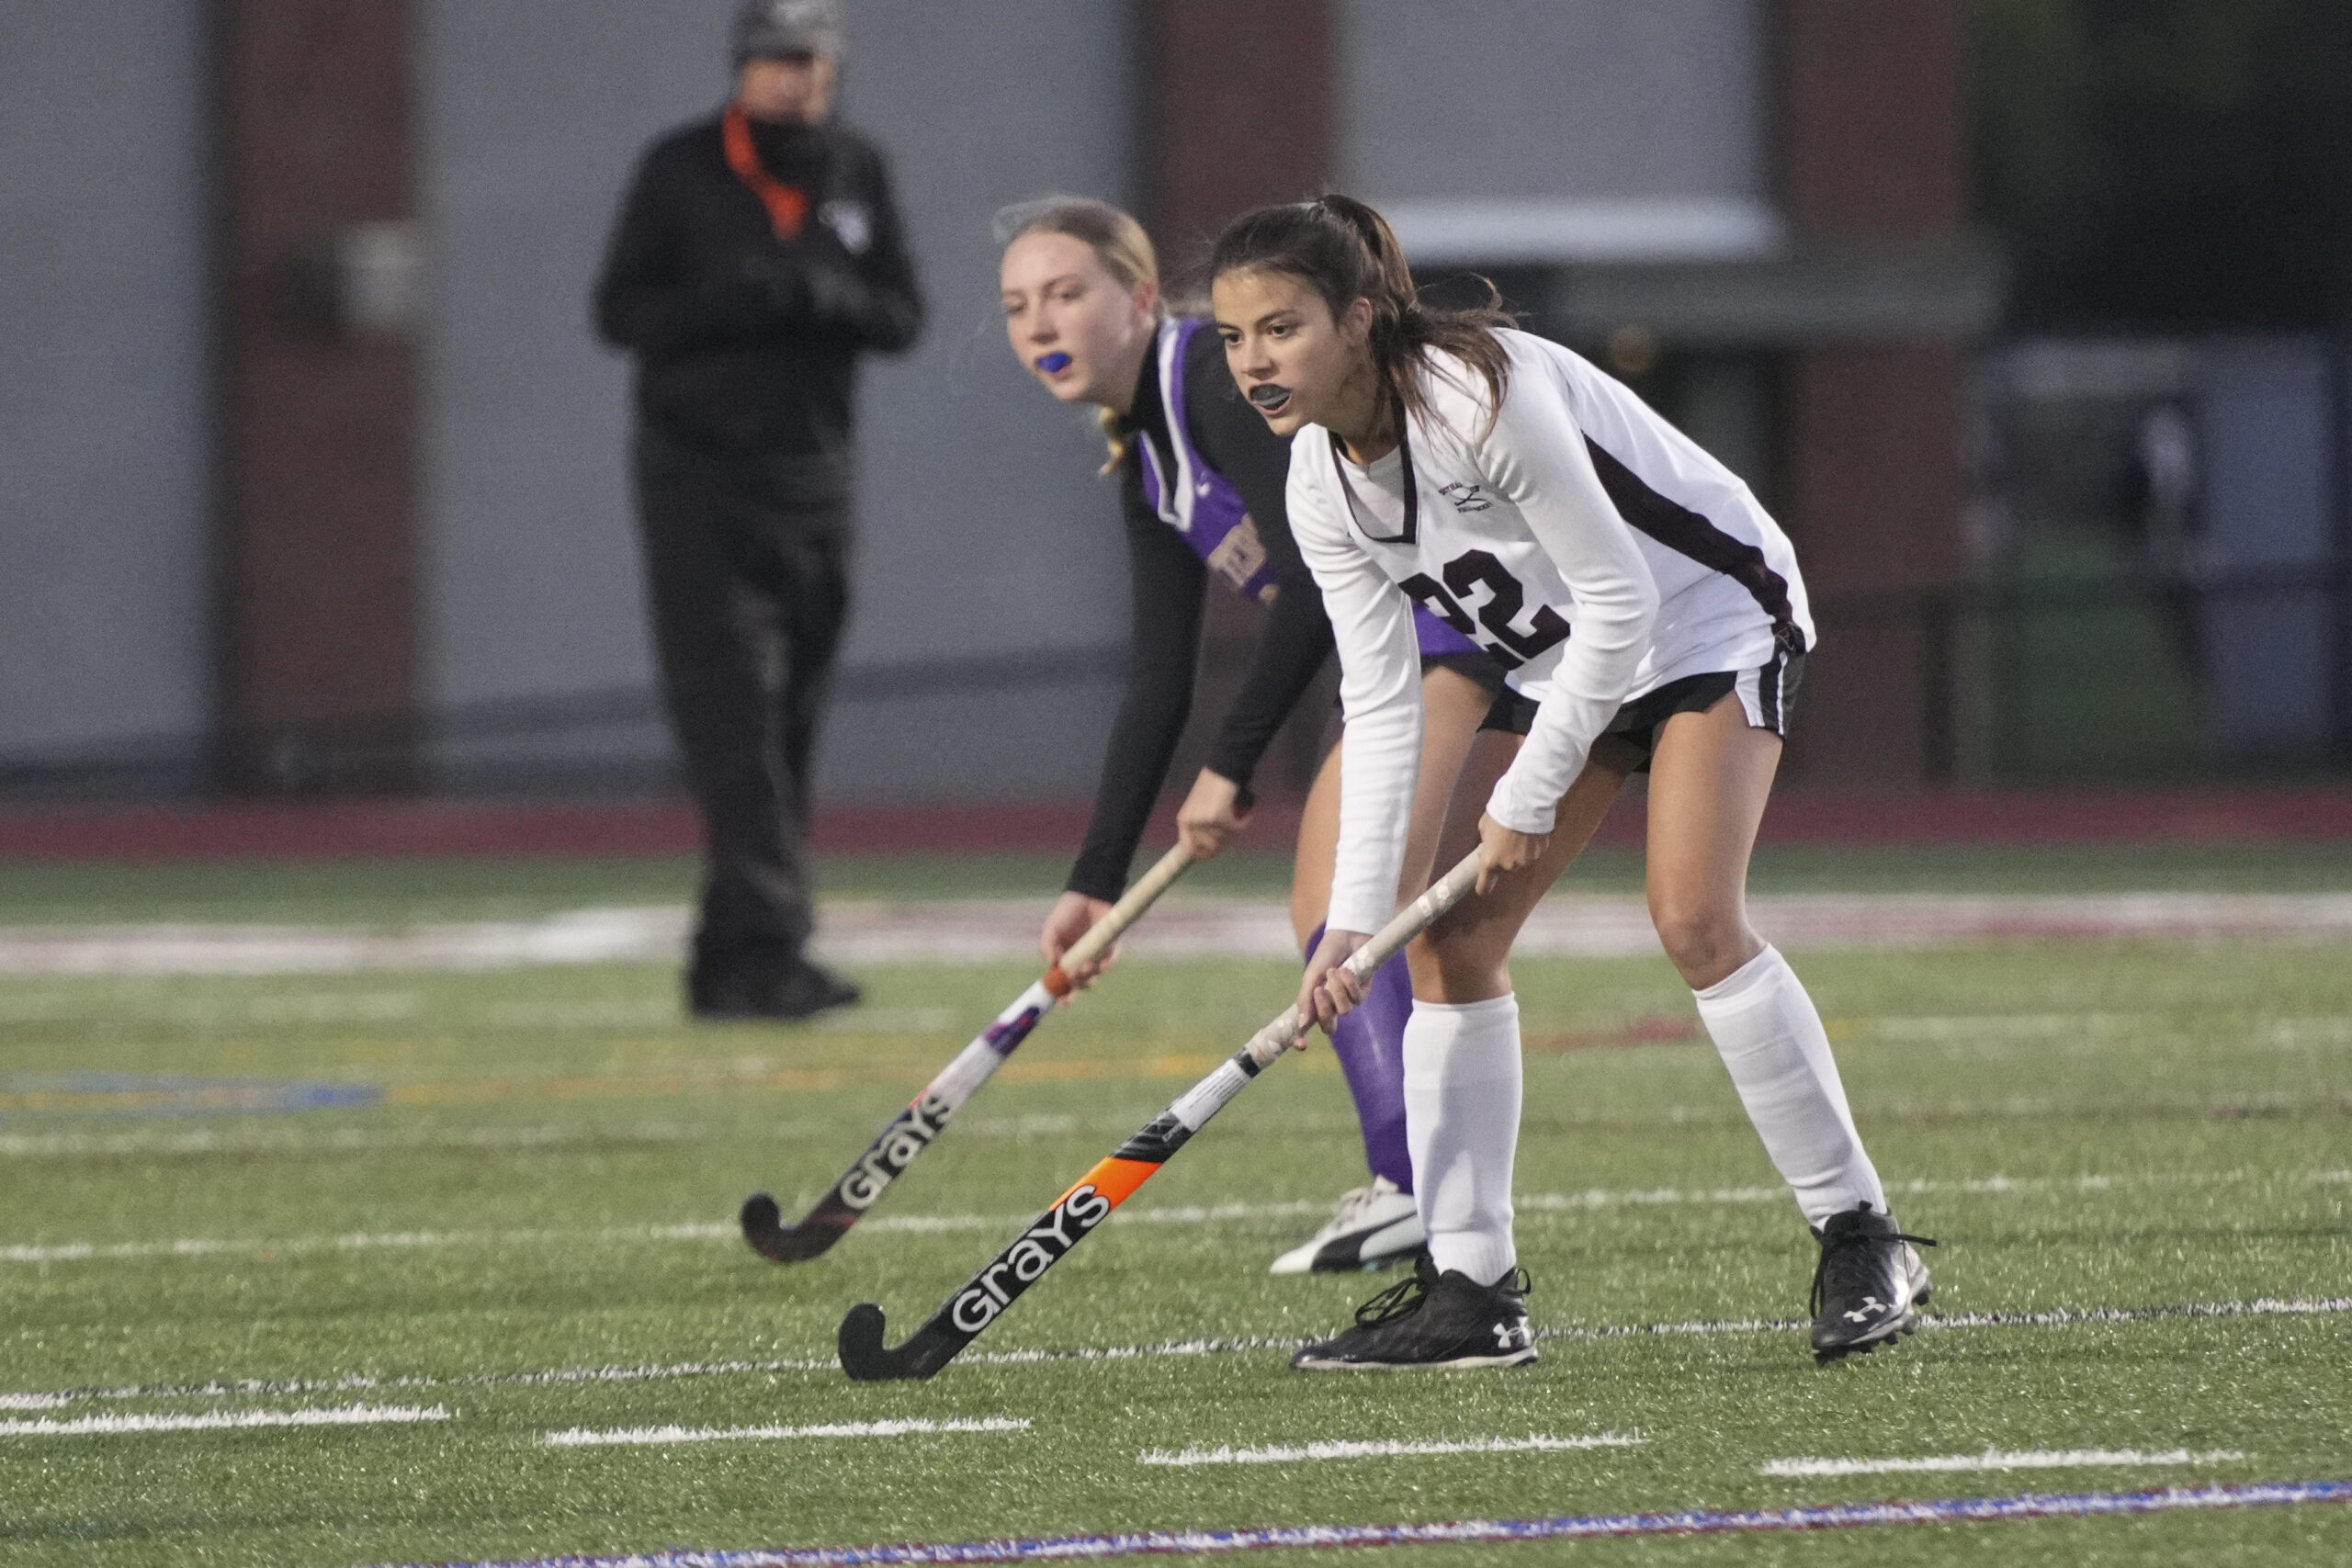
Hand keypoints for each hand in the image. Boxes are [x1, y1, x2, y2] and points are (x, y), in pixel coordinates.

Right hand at [1039, 891, 1115, 986]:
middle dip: (1077, 988)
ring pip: (1095, 974)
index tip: (1063, 1001)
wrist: (1087, 894)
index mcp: (1064, 958)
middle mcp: (1079, 960)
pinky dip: (1106, 965)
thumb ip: (1047, 946)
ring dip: (1090, 976)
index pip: (1063, 981)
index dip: (1063, 993)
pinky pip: (1110, 960)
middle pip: (1080, 983)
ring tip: (1086, 968)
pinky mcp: (1110, 946)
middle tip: (1074, 983)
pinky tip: (1101, 964)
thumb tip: (1052, 964)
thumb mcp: (1051, 928)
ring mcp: (1095, 954)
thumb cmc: (1066, 912)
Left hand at [1174, 769, 1252, 861]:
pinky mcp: (1220, 818)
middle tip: (1232, 831)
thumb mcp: (1197, 807)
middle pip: (1210, 847)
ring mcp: (1205, 822)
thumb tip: (1209, 849)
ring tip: (1238, 818)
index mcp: (1184, 821)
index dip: (1202, 855)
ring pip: (1225, 839)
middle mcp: (1192, 823)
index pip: (1189, 849)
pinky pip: (1236, 830)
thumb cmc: (1211, 786)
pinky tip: (1246, 815)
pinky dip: (1243, 823)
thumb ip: (1199, 826)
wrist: (1222, 770)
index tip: (1213, 854)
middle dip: (1224, 841)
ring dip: (1234, 830)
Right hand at [1294, 928, 1372, 1042]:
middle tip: (1319, 990)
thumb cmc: (1327, 954)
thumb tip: (1302, 1024)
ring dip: (1337, 990)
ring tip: (1333, 971)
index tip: (1301, 1045)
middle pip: (1328, 1026)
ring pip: (1344, 1011)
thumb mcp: (1311, 975)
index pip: (1308, 1027)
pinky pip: (1357, 999)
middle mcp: (1332, 1005)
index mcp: (1315, 1002)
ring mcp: (1348, 1000)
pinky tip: (1346, 970)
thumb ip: (1305, 999)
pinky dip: (1349, 984)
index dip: (1302, 1039)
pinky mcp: (1364, 993)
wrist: (1347, 935)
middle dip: (1324, 1010)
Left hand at [1476, 813, 1550, 894]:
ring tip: (1519, 835)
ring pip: (1520, 861)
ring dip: (1518, 853)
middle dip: (1504, 859)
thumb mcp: (1484, 827)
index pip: (1484, 886)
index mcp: (1490, 861)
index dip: (1483, 887)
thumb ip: (1487, 841)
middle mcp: (1509, 866)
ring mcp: (1526, 861)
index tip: (1483, 887)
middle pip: (1505, 869)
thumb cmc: (1499, 814)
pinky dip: (1531, 846)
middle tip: (1504, 842)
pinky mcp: (1541, 853)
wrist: (1525, 804)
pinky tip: (1530, 833)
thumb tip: (1490, 843)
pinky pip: (1533, 853)